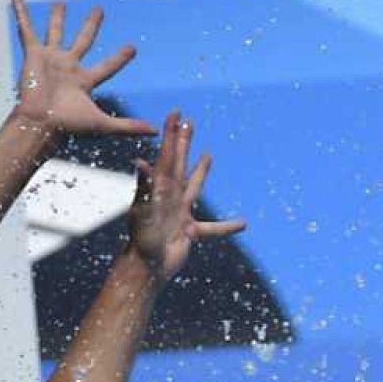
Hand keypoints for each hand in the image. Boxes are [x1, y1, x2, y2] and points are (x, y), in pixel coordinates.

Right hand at [10, 0, 155, 137]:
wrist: (40, 123)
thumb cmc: (68, 126)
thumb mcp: (102, 124)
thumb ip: (128, 126)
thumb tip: (154, 132)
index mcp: (84, 82)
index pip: (108, 66)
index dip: (120, 57)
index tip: (132, 47)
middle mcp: (68, 68)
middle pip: (84, 41)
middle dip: (91, 25)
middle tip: (99, 10)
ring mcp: (50, 59)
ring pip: (56, 32)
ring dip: (58, 17)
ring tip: (61, 3)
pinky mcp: (33, 54)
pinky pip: (27, 29)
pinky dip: (21, 14)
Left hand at [129, 111, 246, 280]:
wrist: (147, 268)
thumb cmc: (142, 240)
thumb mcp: (143, 212)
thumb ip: (144, 188)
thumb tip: (140, 163)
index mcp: (161, 189)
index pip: (169, 155)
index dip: (173, 134)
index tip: (176, 113)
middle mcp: (170, 197)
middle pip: (179, 163)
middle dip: (184, 142)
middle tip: (189, 121)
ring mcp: (180, 212)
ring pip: (195, 187)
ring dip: (201, 171)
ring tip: (208, 156)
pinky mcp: (190, 232)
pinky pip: (213, 229)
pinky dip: (226, 227)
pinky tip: (242, 224)